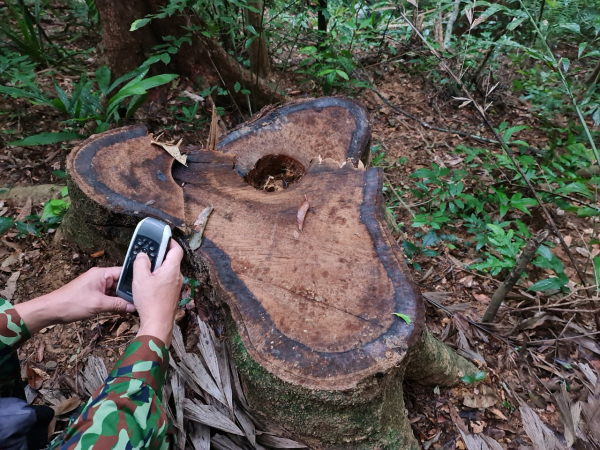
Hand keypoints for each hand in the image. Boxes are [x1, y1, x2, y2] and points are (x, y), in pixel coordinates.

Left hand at [14, 266, 134, 333]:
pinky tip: (122, 309)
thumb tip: (133, 307)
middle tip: (141, 300)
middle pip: (120, 282)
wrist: (51, 310)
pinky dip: (114, 302)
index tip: (145, 286)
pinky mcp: (93, 294)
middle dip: (129, 291)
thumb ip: (118, 305)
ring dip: (121, 298)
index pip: (123, 272)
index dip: (134, 279)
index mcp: (101, 273)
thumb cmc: (71, 303)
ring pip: (115, 290)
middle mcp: (100, 277)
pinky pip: (108, 296)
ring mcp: (96, 286)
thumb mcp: (98, 304)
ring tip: (134, 305)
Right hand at [133, 239, 183, 345]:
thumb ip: (141, 263)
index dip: (169, 241)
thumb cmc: (151, 301)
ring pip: (167, 271)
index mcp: (172, 269)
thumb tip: (143, 255)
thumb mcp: (140, 278)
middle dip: (159, 255)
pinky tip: (147, 283)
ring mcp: (176, 286)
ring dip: (157, 268)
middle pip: (171, 260)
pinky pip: (166, 281)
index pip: (176, 249)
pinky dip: (158, 278)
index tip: (162, 238)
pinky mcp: (172, 294)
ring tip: (144, 269)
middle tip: (148, 253)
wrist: (158, 323)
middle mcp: (178, 276)